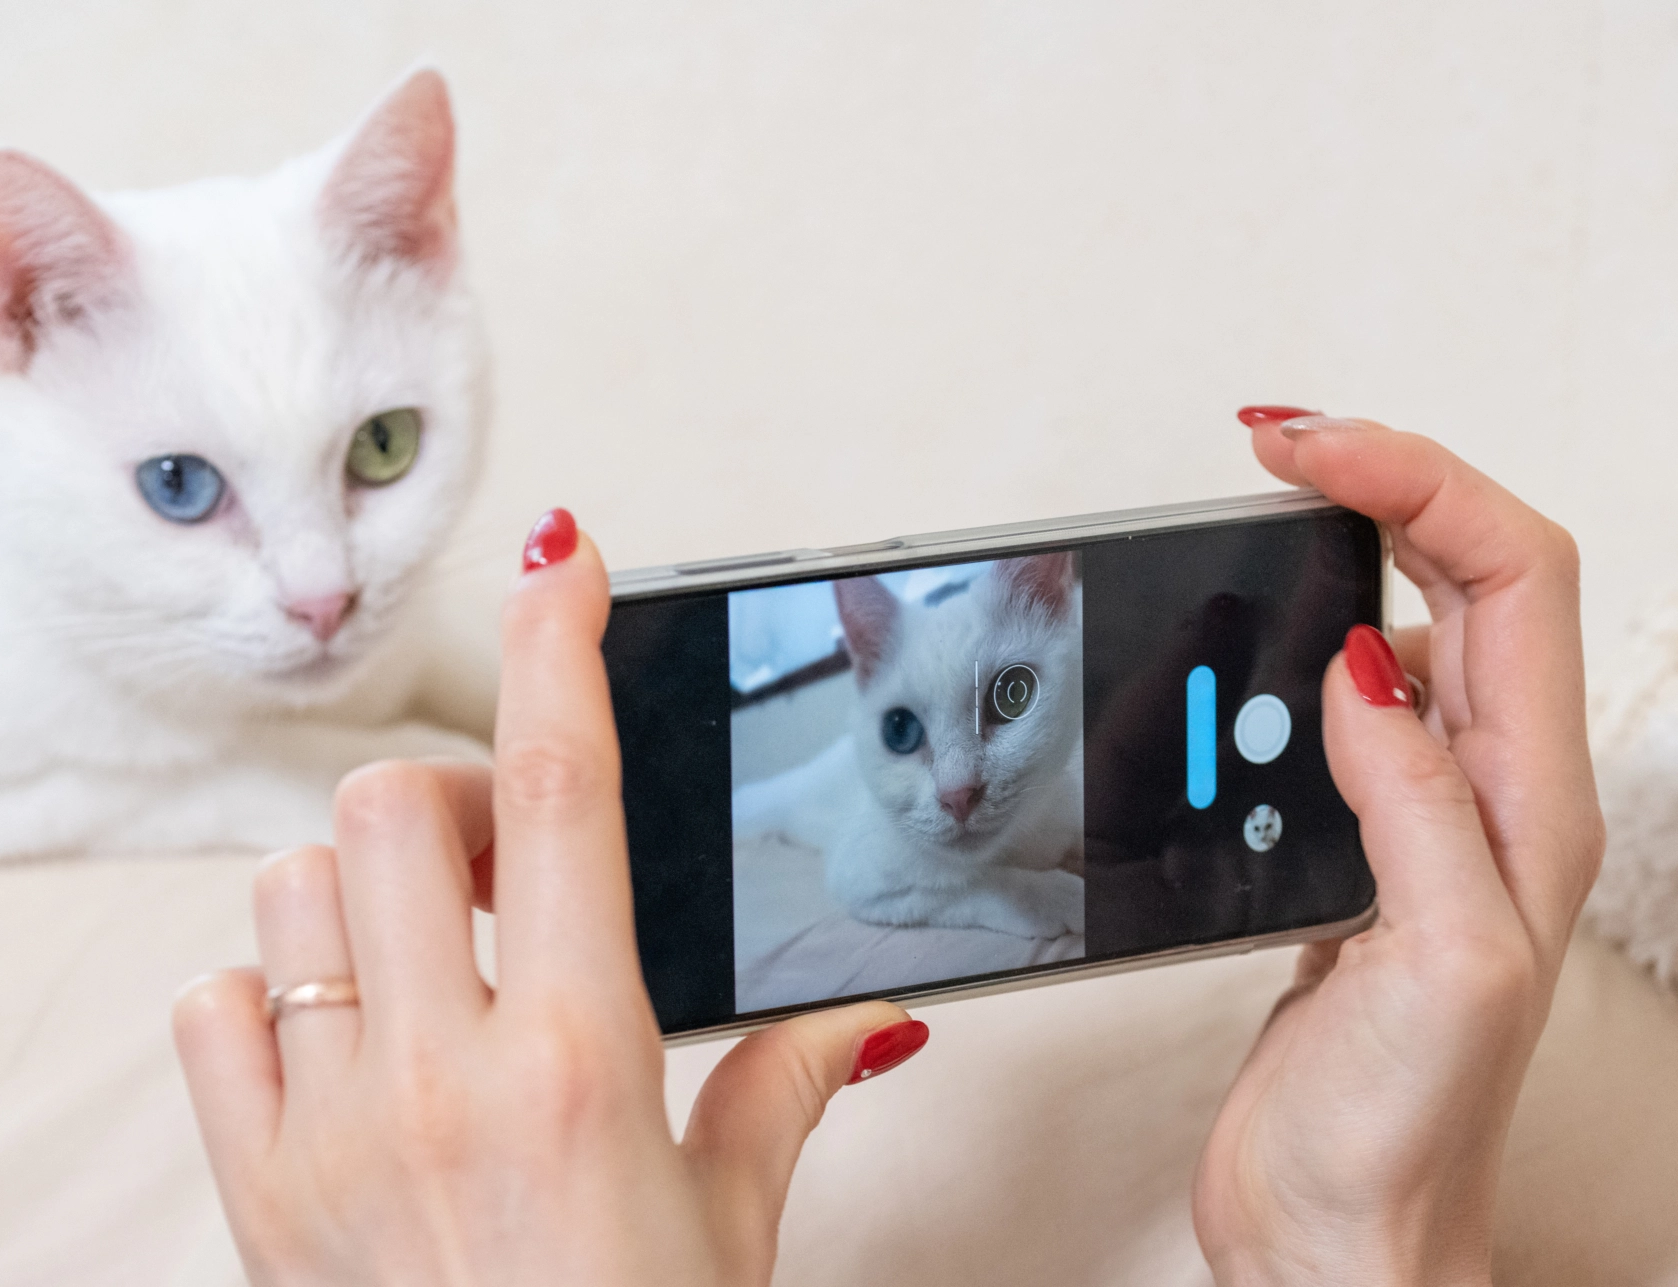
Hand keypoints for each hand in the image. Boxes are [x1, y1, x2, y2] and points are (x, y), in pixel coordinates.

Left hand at [172, 510, 927, 1286]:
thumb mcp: (729, 1225)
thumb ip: (781, 1093)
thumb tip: (862, 1022)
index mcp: (579, 1063)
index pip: (570, 795)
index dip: (560, 648)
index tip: (563, 561)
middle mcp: (438, 1077)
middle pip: (398, 805)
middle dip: (455, 801)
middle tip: (506, 866)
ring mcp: (327, 1131)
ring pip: (295, 888)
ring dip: (362, 894)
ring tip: (425, 965)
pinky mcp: (251, 1191)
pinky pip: (213, 1009)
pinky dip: (267, 996)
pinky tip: (339, 1049)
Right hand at [1194, 412, 1604, 1284]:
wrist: (1333, 1232)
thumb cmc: (1401, 1133)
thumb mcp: (1437, 961)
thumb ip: (1414, 801)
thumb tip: (1364, 662)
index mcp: (1530, 804)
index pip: (1510, 576)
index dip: (1418, 484)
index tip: (1306, 451)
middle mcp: (1486, 794)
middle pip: (1467, 575)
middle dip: (1380, 483)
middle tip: (1272, 443)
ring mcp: (1414, 815)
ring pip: (1393, 628)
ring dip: (1327, 557)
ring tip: (1244, 530)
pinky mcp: (1344, 847)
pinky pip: (1322, 707)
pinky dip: (1273, 653)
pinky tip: (1222, 667)